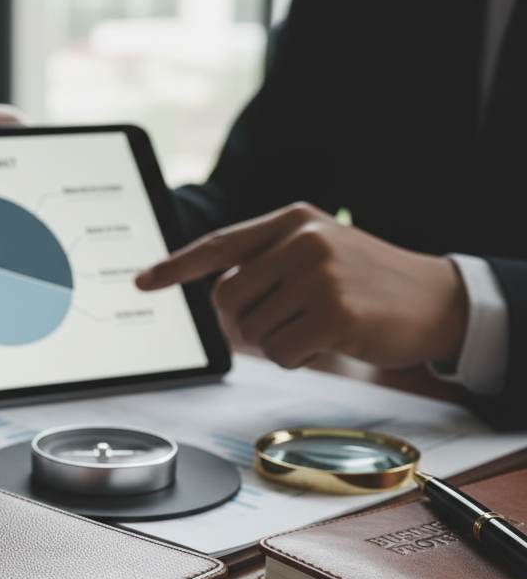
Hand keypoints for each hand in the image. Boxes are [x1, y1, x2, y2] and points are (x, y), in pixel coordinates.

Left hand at [135, 202, 468, 368]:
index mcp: (293, 220)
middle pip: (227, 301)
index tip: (142, 281)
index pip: (219, 245)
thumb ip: (270, 261)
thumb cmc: (368, 281)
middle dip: (245, 325)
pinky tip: (326, 342)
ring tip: (315, 326)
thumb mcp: (320, 251)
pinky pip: (278, 353)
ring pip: (250, 331)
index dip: (176, 267)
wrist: (436, 298)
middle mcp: (302, 240)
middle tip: (285, 323)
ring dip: (275, 343)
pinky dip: (295, 358)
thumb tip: (217, 295)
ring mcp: (319, 275)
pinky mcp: (333, 313)